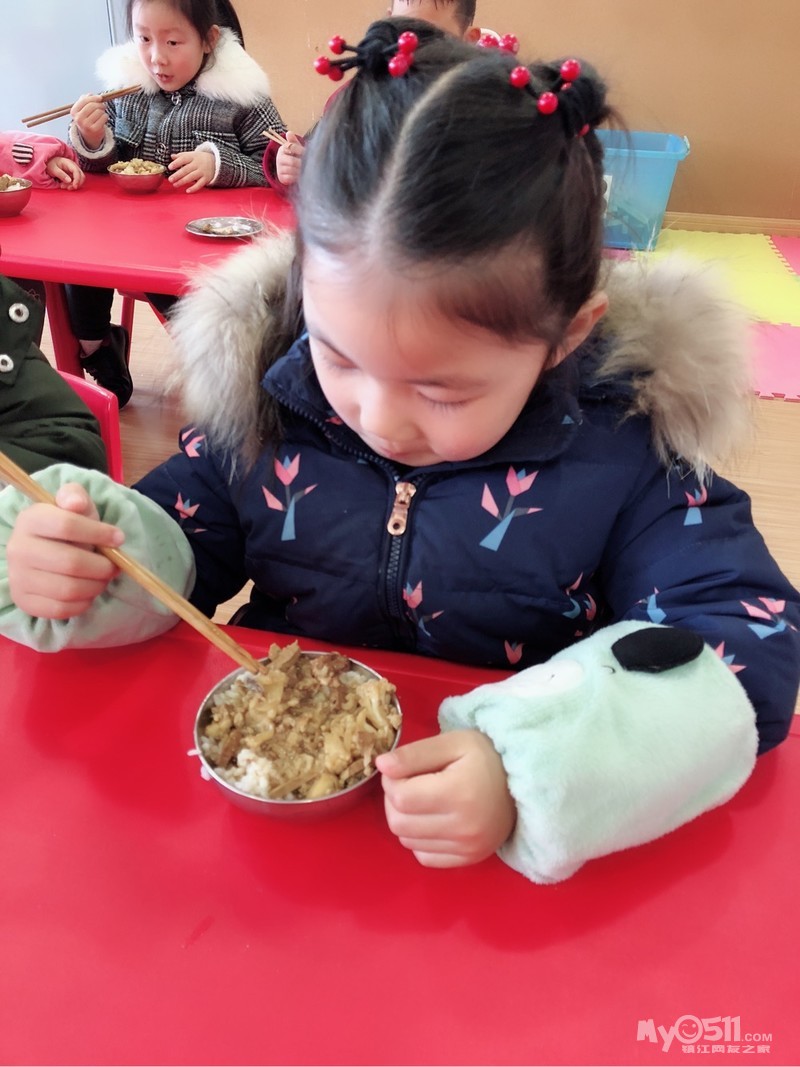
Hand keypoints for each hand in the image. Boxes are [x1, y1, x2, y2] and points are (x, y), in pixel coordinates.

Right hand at [6, 483, 123, 618]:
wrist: (45, 550)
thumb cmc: (67, 527)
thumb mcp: (73, 505)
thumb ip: (75, 496)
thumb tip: (76, 503)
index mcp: (30, 519)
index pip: (68, 525)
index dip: (99, 533)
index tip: (119, 538)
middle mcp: (18, 549)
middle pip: (71, 562)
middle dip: (102, 567)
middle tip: (114, 567)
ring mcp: (18, 577)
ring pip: (69, 589)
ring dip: (96, 586)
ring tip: (103, 578)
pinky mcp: (24, 601)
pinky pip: (61, 609)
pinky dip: (83, 603)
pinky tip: (88, 591)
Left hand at [46, 156, 85, 188]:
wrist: (49, 163)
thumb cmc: (50, 164)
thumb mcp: (53, 169)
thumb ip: (61, 174)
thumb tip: (69, 181)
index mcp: (69, 163)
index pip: (77, 171)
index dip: (77, 180)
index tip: (74, 187)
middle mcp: (74, 167)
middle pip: (81, 176)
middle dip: (77, 184)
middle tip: (68, 188)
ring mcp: (74, 171)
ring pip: (79, 180)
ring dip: (73, 185)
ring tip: (63, 186)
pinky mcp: (73, 175)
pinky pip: (76, 182)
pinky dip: (71, 185)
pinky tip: (64, 185)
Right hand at [70, 94, 109, 150]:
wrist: (89, 136)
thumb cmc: (86, 119)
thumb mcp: (82, 109)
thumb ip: (84, 100)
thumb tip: (90, 94)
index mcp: (74, 111)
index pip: (84, 100)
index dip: (94, 98)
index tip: (100, 98)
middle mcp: (78, 118)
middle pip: (92, 105)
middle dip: (99, 104)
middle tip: (103, 106)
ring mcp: (86, 125)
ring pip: (98, 111)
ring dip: (103, 111)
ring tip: (102, 113)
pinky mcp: (94, 130)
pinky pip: (103, 117)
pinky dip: (105, 116)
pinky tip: (103, 118)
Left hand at [168, 149, 215, 191]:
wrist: (216, 162)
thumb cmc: (200, 159)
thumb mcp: (192, 155)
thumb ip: (182, 156)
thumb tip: (172, 156)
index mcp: (193, 157)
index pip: (184, 159)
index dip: (176, 163)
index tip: (170, 167)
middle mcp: (198, 164)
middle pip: (186, 169)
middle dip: (178, 175)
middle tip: (170, 179)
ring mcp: (202, 172)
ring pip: (192, 177)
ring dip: (183, 181)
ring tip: (175, 185)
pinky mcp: (206, 179)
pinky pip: (200, 184)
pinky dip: (194, 188)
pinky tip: (187, 191)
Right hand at [275, 132, 303, 186]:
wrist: (292, 169)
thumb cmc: (296, 156)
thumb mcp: (297, 148)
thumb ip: (295, 142)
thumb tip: (289, 133)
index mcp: (283, 148)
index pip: (292, 148)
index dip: (301, 151)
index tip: (308, 154)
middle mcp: (279, 158)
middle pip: (292, 161)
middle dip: (302, 164)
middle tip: (311, 166)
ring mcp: (279, 168)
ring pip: (291, 170)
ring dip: (300, 172)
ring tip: (307, 171)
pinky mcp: (281, 177)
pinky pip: (289, 178)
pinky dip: (296, 178)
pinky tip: (301, 177)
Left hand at [376, 729, 516, 867]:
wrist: (523, 783)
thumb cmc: (486, 757)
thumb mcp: (453, 742)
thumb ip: (415, 754)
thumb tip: (381, 765)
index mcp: (459, 793)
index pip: (400, 797)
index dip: (392, 781)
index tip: (403, 770)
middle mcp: (463, 828)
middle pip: (398, 822)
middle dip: (394, 801)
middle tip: (410, 784)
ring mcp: (467, 848)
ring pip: (406, 840)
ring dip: (405, 819)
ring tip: (423, 800)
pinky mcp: (468, 860)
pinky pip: (423, 856)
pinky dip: (419, 839)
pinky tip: (433, 820)